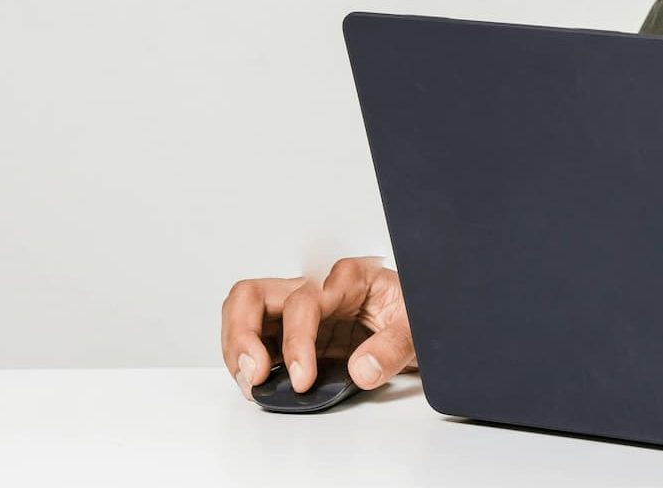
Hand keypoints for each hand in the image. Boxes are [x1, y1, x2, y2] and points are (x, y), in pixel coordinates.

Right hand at [220, 256, 415, 400]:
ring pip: (244, 314)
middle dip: (242, 335)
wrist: (426, 326)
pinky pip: (256, 340)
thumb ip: (393, 347)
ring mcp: (300, 311)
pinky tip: (258, 383)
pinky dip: (246, 361)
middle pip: (253, 295)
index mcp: (348, 278)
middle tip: (254, 374)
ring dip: (237, 349)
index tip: (302, 378)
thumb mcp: (418, 328)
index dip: (296, 342)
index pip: (302, 303)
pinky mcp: (295, 334)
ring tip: (251, 384)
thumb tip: (361, 368)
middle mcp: (316, 289)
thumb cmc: (419, 316)